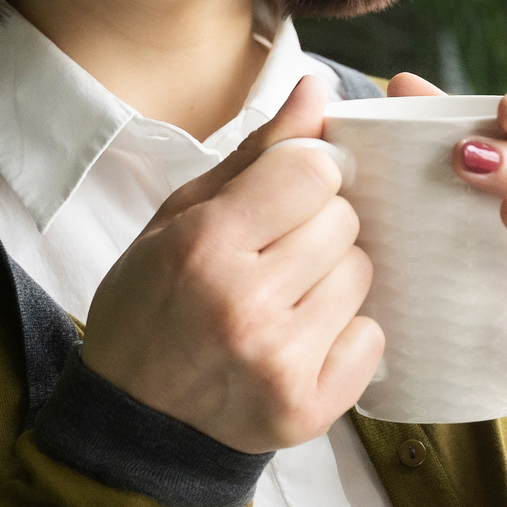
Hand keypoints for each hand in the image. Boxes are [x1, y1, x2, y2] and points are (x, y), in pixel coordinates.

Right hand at [82, 77, 384, 454]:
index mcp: (204, 245)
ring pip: (361, 275)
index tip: (288, 191)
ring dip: (333, 278)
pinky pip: (371, 339)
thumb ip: (257, 153)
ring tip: (285, 297)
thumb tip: (317, 89)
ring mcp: (277, 363)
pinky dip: (346, 335)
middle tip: (276, 254)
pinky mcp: (306, 410)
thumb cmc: (152, 301)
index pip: (313, 171)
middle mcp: (243, 305)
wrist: (134, 417)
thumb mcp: (182, 214)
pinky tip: (301, 340)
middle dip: (319, 227)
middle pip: (343, 223)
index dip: (308, 174)